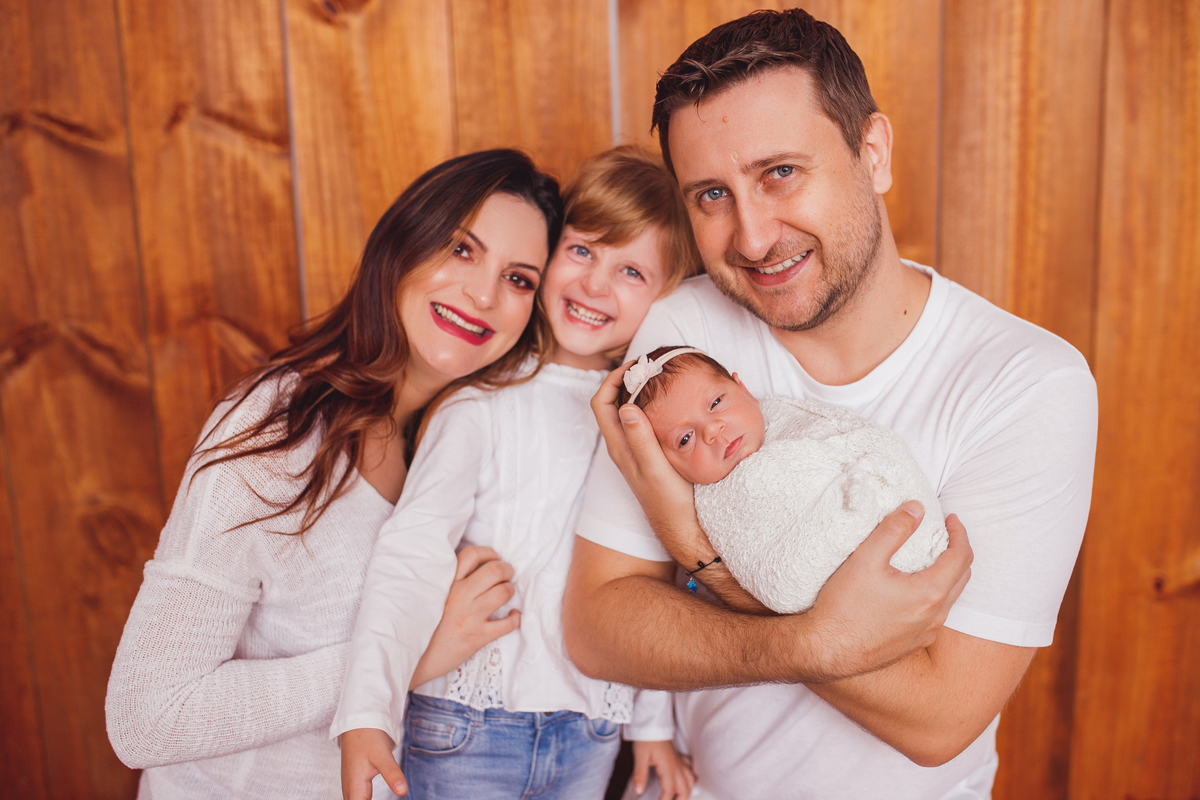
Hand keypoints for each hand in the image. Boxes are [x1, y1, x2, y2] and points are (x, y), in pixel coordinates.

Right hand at [340, 727, 405, 798]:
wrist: (359, 722)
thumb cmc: (368, 737)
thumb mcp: (383, 755)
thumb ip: (392, 774)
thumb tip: (403, 791)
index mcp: (354, 787)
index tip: (392, 799)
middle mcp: (349, 790)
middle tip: (395, 796)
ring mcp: (350, 787)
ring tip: (391, 796)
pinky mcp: (355, 783)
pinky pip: (358, 799)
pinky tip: (373, 798)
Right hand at [409, 545, 519, 687]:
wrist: (414, 659)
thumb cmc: (423, 626)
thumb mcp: (429, 596)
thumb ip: (447, 581)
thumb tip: (472, 569)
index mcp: (446, 584)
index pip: (471, 555)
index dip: (488, 553)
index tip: (494, 557)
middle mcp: (459, 596)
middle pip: (494, 570)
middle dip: (506, 569)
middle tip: (507, 574)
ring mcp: (470, 616)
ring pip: (503, 592)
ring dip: (510, 590)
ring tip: (506, 593)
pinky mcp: (477, 637)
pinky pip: (507, 624)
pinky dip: (515, 618)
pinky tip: (512, 616)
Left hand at [591, 364, 710, 558]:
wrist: (682, 527)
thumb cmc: (669, 501)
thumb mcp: (656, 468)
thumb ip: (641, 439)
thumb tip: (626, 406)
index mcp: (619, 446)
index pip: (601, 404)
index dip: (612, 380)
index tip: (635, 366)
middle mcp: (623, 446)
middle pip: (612, 404)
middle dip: (626, 380)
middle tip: (650, 365)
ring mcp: (636, 451)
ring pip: (629, 413)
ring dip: (639, 392)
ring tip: (660, 377)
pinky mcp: (650, 455)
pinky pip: (644, 422)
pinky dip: (652, 406)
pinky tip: (672, 403)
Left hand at [630, 740, 694, 799]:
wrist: (652, 725)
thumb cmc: (646, 740)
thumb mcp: (640, 756)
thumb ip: (640, 775)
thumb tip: (638, 791)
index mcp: (668, 768)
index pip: (669, 791)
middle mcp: (677, 767)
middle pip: (685, 789)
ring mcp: (680, 762)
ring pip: (691, 781)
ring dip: (686, 791)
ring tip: (677, 797)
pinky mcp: (679, 758)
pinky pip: (690, 770)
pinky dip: (689, 778)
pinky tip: (683, 780)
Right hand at [804, 503, 972, 681]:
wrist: (825, 651)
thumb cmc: (843, 607)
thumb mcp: (865, 559)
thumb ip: (893, 530)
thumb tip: (917, 508)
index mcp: (929, 593)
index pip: (961, 557)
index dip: (959, 533)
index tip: (950, 518)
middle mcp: (935, 617)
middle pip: (962, 577)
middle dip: (958, 552)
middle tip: (945, 534)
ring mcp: (925, 634)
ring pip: (949, 598)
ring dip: (948, 575)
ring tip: (930, 558)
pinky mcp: (913, 645)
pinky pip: (935, 616)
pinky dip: (934, 595)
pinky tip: (913, 589)